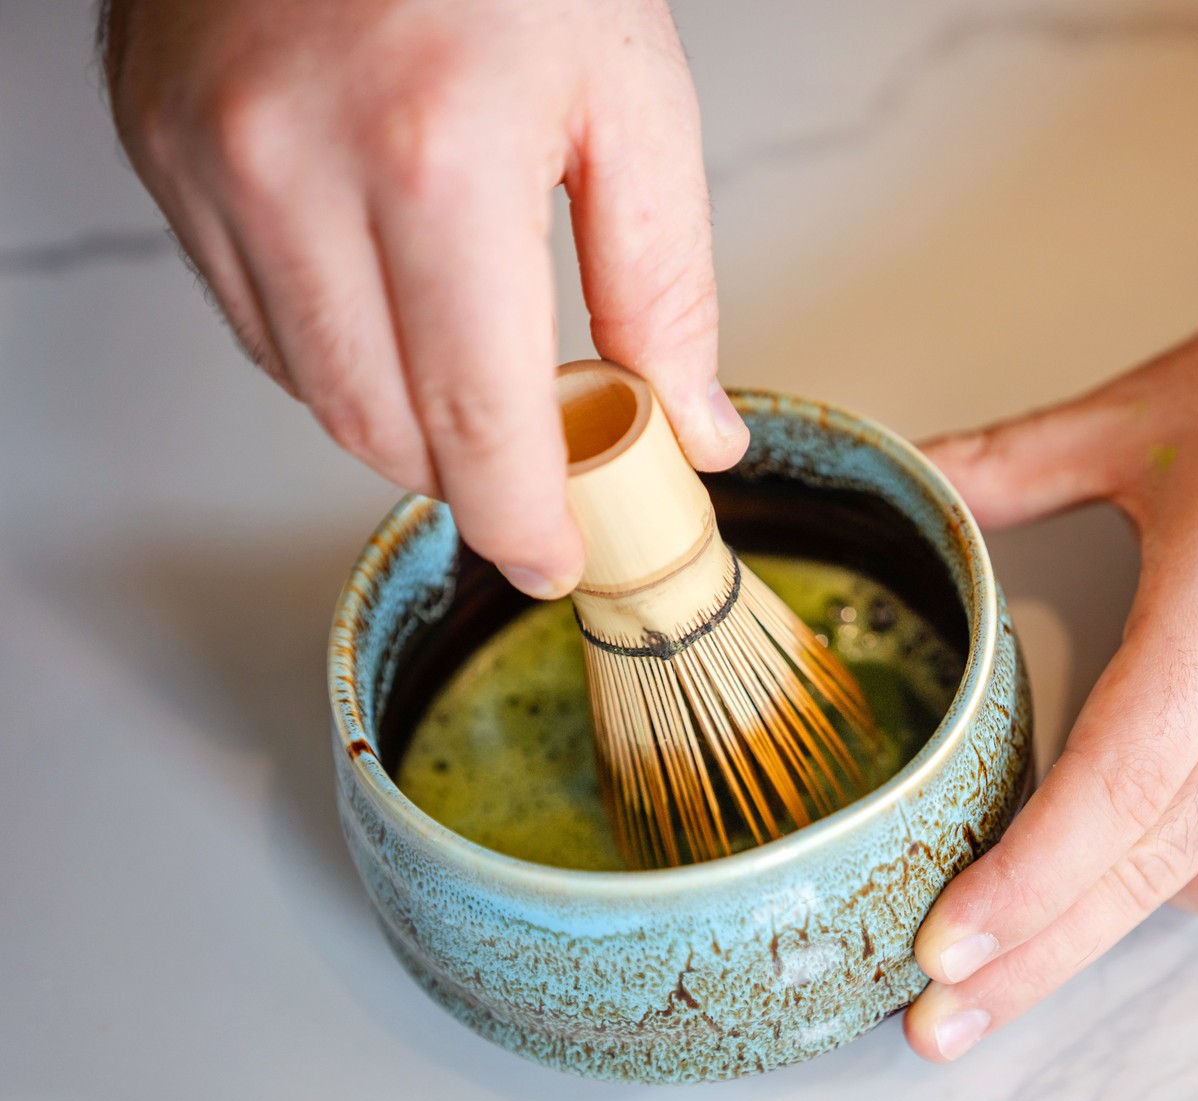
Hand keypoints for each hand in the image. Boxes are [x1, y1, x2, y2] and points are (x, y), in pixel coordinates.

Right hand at [101, 0, 746, 595]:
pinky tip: (395, 306)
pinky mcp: (159, 149)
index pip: (476, 424)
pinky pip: (253, 315)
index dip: (525, 521)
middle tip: (539, 474)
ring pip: (308, 385)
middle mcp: (293, 171)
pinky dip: (334, 345)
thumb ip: (663, 282)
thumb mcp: (631, 96)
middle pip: (379, 427)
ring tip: (476, 374)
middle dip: (468, 479)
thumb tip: (690, 425)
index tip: (562, 559)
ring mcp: (207, 162)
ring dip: (401, 415)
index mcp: (434, 159)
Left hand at [905, 265, 1197, 1060]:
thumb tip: (910, 481)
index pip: (1114, 790)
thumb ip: (1013, 462)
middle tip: (951, 1020)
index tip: (945, 949)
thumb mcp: (1154, 406)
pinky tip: (1195, 834)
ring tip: (1076, 881)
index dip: (1024, 886)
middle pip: (1159, 868)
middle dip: (1041, 957)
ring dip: (1147, 899)